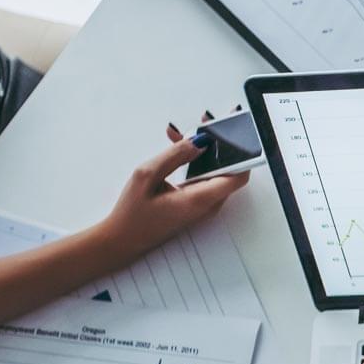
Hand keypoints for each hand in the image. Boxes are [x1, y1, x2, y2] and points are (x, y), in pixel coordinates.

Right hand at [94, 114, 248, 249]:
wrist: (122, 240)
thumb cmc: (132, 213)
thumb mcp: (147, 175)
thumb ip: (175, 155)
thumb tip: (200, 140)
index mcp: (200, 199)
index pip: (239, 174)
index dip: (240, 150)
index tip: (232, 130)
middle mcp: (208, 204)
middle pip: (228, 168)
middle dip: (219, 143)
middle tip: (203, 122)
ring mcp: (204, 205)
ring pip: (215, 171)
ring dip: (203, 150)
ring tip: (180, 133)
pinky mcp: (197, 204)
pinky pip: (204, 178)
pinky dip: (195, 162)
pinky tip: (176, 147)